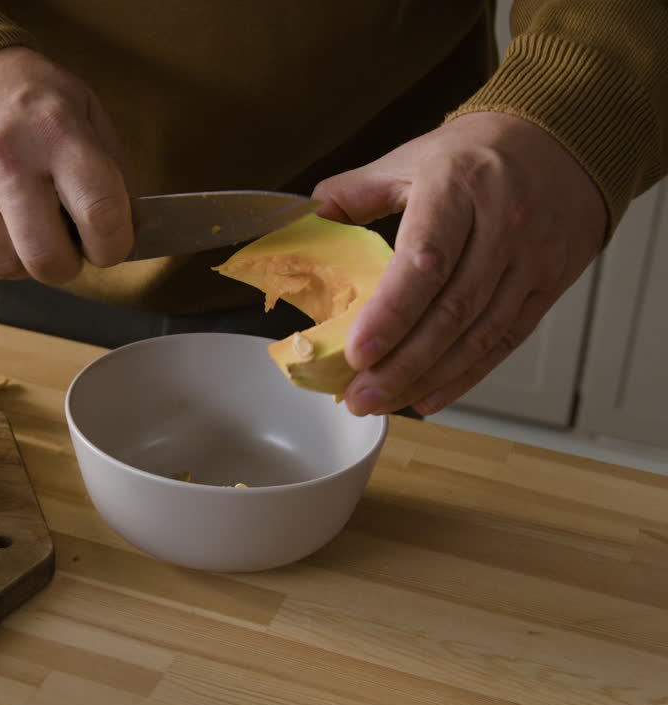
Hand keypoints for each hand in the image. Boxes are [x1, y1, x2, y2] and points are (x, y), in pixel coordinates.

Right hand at [0, 46, 132, 283]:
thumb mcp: (82, 108)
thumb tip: (127, 229)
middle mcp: (7, 159)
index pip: (100, 213)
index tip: (111, 246)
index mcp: (57, 132)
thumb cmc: (25, 97)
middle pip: (47, 258)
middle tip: (67, 247)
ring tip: (25, 229)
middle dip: (67, 265)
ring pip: (5, 266)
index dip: (114, 246)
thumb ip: (111, 168)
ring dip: (23, 260)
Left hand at [312, 112, 605, 416]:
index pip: (424, 262)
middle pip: (452, 310)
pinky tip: (429, 396)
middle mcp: (502, 225)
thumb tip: (301, 227)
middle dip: (401, 363)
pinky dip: (466, 375)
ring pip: (479, 334)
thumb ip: (349, 195)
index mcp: (457, 188)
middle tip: (359, 396)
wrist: (561, 143)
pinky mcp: (549, 285)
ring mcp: (531, 259)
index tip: (357, 351)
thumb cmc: (473, 155)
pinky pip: (505, 341)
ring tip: (383, 403)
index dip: (391, 313)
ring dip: (427, 377)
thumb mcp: (407, 159)